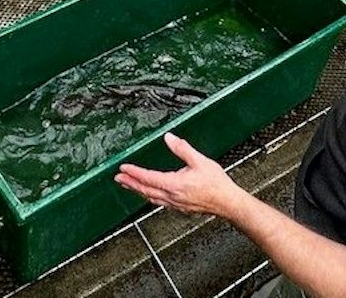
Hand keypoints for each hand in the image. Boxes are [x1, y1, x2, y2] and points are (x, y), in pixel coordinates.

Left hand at [115, 133, 242, 217]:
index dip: (134, 172)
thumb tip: (169, 137)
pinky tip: (149, 193)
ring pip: (151, 198)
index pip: (148, 178)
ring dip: (138, 190)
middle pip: (145, 190)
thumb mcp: (200, 161)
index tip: (123, 168)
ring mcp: (175, 204)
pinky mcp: (180, 207)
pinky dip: (149, 196)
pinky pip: (159, 202)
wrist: (228, 203)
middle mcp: (172, 197)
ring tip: (128, 185)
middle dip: (130, 183)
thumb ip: (182, 148)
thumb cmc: (216, 184)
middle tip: (118, 178)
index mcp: (175, 185)